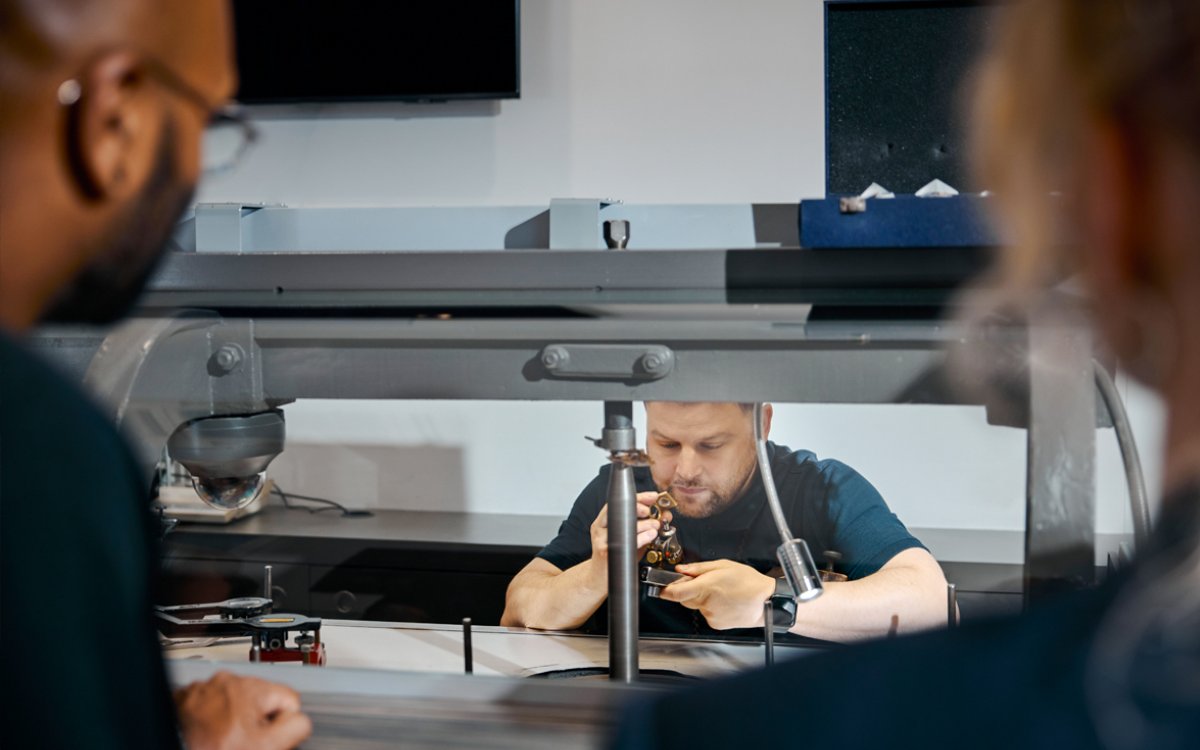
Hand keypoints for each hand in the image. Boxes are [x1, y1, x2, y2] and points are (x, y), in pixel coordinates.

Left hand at [174, 671, 311, 749]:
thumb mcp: (267, 746)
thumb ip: (296, 727)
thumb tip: (300, 719)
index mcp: (250, 688)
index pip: (288, 700)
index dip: (281, 725)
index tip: (267, 739)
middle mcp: (226, 681)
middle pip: (260, 700)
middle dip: (256, 721)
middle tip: (243, 743)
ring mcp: (203, 689)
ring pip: (233, 703)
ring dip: (233, 719)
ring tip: (222, 740)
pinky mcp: (185, 698)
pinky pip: (209, 706)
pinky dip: (210, 719)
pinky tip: (207, 734)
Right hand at [587, 492, 668, 583]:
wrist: (599, 579)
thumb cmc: (616, 558)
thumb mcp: (632, 540)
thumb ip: (647, 528)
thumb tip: (665, 516)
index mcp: (605, 521)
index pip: (621, 503)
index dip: (639, 498)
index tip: (653, 497)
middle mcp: (600, 528)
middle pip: (617, 509)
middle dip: (638, 507)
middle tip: (651, 511)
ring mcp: (601, 540)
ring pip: (622, 525)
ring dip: (642, 523)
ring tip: (656, 525)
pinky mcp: (605, 552)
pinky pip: (625, 542)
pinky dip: (641, 537)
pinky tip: (650, 535)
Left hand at [659, 560, 775, 629]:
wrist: (766, 602)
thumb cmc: (748, 581)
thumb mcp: (723, 565)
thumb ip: (699, 568)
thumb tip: (681, 570)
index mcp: (706, 587)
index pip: (676, 592)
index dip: (666, 591)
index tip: (661, 588)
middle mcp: (706, 603)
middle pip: (684, 598)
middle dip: (687, 591)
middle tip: (702, 583)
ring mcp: (711, 615)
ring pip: (696, 606)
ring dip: (701, 599)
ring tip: (720, 592)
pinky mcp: (716, 624)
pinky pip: (705, 613)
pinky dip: (710, 607)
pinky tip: (723, 602)